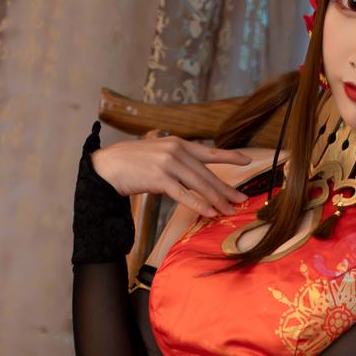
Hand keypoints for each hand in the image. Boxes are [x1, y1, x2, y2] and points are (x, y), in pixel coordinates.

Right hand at [90, 134, 255, 217]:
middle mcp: (176, 150)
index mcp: (178, 144)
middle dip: (225, 189)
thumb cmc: (134, 163)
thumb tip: (196, 181)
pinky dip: (198, 204)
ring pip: (199, 185)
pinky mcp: (159, 177)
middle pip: (207, 173)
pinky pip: (184, 194)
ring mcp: (168, 163)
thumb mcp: (160, 156)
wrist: (108, 165)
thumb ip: (179, 164)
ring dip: (216, 200)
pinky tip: (209, 212)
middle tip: (240, 200)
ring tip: (228, 210)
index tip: (246, 161)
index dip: (229, 156)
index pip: (209, 151)